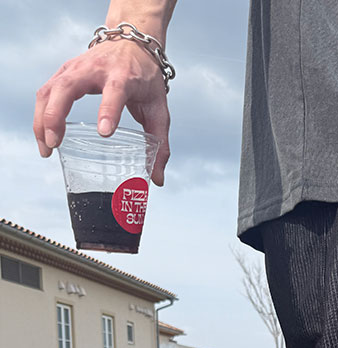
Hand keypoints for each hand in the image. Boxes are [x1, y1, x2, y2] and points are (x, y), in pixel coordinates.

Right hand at [34, 41, 170, 185]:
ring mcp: (75, 68)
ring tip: (47, 148)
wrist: (132, 42)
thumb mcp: (159, 109)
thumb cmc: (145, 78)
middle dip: (56, 115)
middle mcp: (95, 69)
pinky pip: (47, 93)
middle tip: (55, 144)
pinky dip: (41, 115)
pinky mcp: (65, 72)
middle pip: (68, 87)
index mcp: (123, 76)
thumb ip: (160, 144)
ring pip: (51, 90)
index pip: (114, 92)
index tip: (104, 133)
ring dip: (43, 119)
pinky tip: (45, 137)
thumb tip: (157, 179)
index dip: (108, 111)